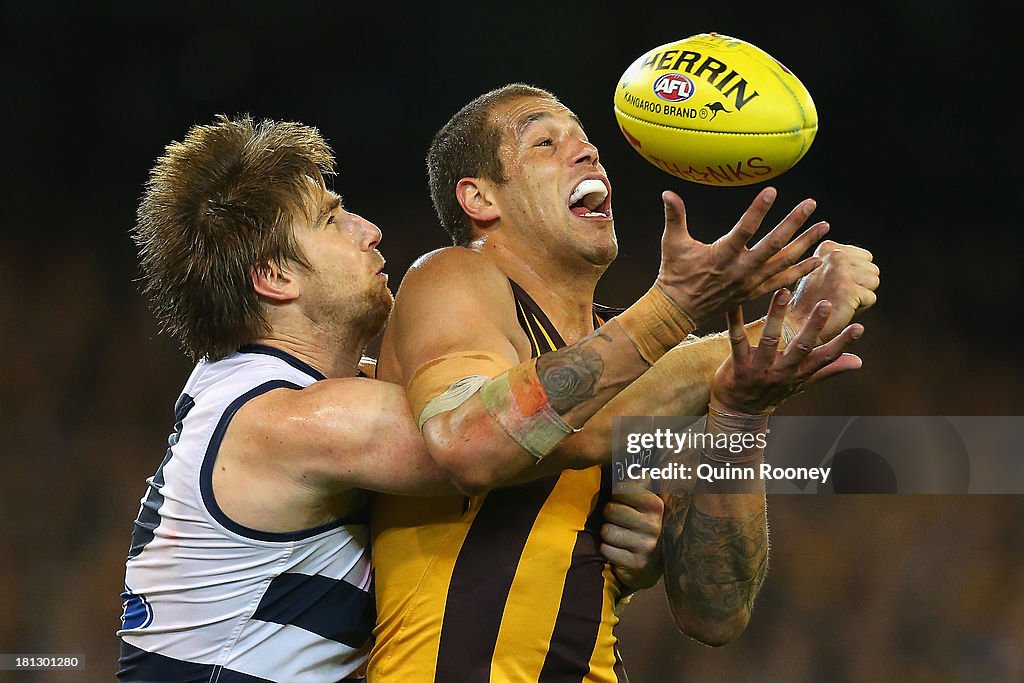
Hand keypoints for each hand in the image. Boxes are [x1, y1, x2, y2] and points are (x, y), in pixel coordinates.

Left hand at [600, 490, 663, 591]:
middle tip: (620, 522)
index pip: (620, 489)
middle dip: (610, 516)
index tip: (623, 502)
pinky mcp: (635, 564)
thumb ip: (640, 484)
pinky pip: (606, 549)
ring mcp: (646, 546)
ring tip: (619, 537)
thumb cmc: (643, 527)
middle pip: (610, 509)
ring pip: (606, 530)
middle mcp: (654, 525)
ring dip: (608, 534)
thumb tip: (637, 469)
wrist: (651, 566)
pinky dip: (608, 550)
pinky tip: (619, 550)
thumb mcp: (647, 504)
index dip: (616, 496)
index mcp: (656, 505)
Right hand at [656, 188, 828, 324]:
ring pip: (784, 262)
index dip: (758, 210)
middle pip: (774, 245)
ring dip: (806, 244)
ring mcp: (750, 282)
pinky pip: (783, 281)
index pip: (744, 230)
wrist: (678, 311)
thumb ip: (674, 216)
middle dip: (794, 223)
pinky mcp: (754, 291)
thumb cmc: (674, 274)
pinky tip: (817, 259)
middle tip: (810, 204)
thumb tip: (667, 192)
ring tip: (824, 226)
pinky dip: (801, 270)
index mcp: (721, 256)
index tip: (772, 192)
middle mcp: (741, 270)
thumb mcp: (672, 243)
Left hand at [711, 288, 863, 414]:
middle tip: (825, 304)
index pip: (825, 358)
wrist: (738, 411)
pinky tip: (734, 303)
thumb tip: (859, 362)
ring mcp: (759, 368)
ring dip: (776, 314)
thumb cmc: (773, 390)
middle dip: (814, 327)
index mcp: (799, 373)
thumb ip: (829, 369)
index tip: (859, 327)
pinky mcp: (738, 364)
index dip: (842, 344)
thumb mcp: (802, 382)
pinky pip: (737, 339)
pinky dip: (734, 320)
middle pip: (801, 348)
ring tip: (783, 292)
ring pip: (770, 339)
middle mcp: (782, 371)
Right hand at [788, 240, 879, 341]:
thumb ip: (842, 260)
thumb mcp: (823, 271)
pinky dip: (860, 307)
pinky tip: (841, 308)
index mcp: (828, 247)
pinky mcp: (848, 290)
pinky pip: (871, 298)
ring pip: (874, 282)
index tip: (835, 283)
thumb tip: (868, 258)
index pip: (866, 257)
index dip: (855, 274)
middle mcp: (834, 255)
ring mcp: (840, 271)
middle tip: (837, 294)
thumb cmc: (813, 301)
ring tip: (839, 300)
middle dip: (860, 284)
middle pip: (873, 269)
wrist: (798, 324)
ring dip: (861, 295)